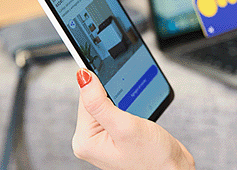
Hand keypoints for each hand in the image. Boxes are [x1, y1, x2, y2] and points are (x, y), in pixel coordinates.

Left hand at [72, 69, 194, 169]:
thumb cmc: (153, 158)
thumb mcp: (125, 127)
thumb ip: (100, 102)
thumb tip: (83, 77)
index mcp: (85, 140)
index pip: (85, 98)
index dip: (101, 85)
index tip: (116, 78)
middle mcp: (91, 140)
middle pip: (96, 99)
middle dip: (116, 95)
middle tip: (132, 106)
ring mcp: (104, 137)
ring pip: (109, 102)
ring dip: (125, 100)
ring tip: (138, 112)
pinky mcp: (117, 134)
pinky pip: (119, 109)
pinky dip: (130, 106)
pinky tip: (139, 114)